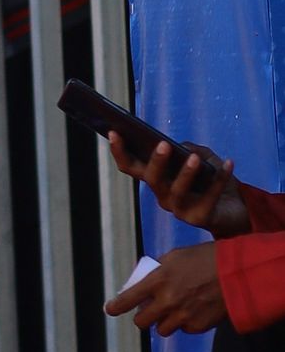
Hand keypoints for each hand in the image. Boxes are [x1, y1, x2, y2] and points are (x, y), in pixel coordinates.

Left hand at [107, 244, 230, 333]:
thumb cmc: (206, 259)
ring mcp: (182, 316)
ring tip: (174, 311)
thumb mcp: (176, 257)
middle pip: (142, 322)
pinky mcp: (197, 326)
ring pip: (162, 329)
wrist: (237, 274)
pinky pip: (184, 329)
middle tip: (147, 312)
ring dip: (164, 322)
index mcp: (158, 280)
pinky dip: (185, 323)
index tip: (110, 310)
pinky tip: (194, 310)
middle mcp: (167, 301)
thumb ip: (158, 271)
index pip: (128, 299)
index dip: (115, 307)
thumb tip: (144, 282)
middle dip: (143, 317)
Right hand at [112, 131, 250, 237]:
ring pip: (176, 191)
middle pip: (151, 179)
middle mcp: (163, 196)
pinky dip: (219, 179)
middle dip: (156, 162)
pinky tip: (228, 163)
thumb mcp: (203, 158)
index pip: (131, 167)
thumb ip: (190, 150)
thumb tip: (182, 148)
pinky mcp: (199, 218)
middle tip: (163, 145)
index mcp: (158, 179)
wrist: (238, 208)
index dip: (120, 151)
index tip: (114, 132)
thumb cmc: (213, 181)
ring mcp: (180, 210)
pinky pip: (208, 198)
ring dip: (186, 173)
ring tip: (195, 158)